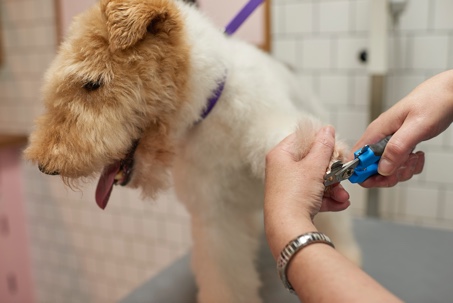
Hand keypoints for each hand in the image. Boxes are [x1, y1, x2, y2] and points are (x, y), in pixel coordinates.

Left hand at [265, 126, 349, 220]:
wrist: (288, 229)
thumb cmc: (294, 196)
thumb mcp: (313, 167)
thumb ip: (323, 147)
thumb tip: (327, 130)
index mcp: (280, 155)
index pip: (301, 138)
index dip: (320, 141)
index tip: (336, 146)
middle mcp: (282, 170)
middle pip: (312, 161)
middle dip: (332, 170)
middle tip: (344, 171)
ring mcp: (288, 187)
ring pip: (316, 180)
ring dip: (334, 187)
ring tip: (344, 195)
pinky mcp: (295, 202)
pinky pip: (315, 196)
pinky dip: (328, 199)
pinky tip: (341, 203)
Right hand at [353, 70, 452, 186]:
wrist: (449, 93)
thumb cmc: (433, 101)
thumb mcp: (416, 127)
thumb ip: (397, 148)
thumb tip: (382, 168)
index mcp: (376, 131)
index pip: (356, 157)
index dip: (363, 172)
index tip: (381, 176)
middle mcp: (380, 137)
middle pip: (370, 167)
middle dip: (387, 174)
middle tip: (403, 168)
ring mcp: (390, 142)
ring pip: (386, 168)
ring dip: (401, 170)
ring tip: (414, 158)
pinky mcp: (401, 145)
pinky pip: (399, 164)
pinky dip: (410, 166)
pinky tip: (418, 155)